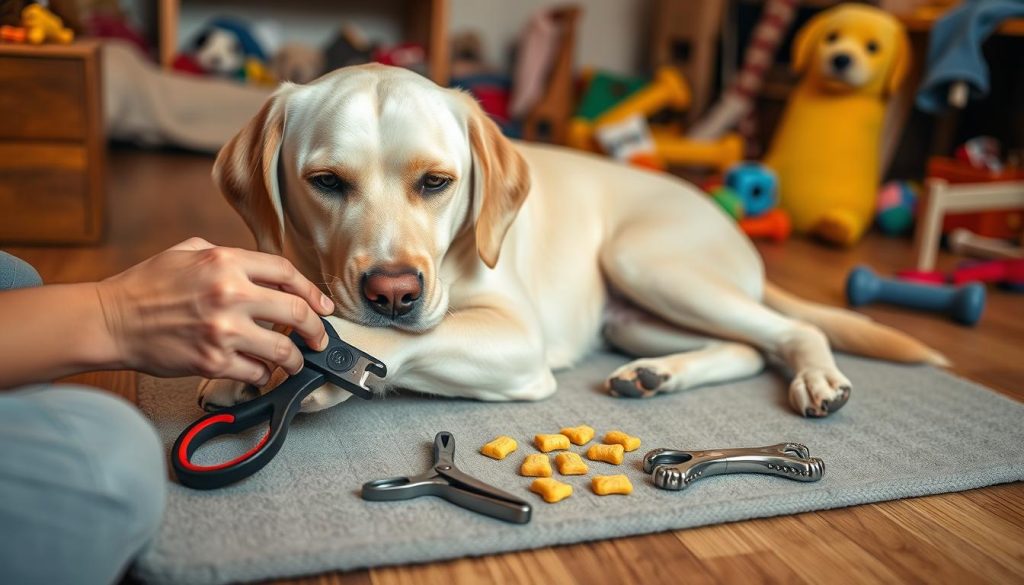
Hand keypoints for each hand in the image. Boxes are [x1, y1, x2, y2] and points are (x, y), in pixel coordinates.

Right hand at [96, 238, 333, 384]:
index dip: (312, 291)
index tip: (322, 305)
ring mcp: (223, 330)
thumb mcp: (188, 251)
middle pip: (296, 312)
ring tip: (295, 361)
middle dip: (316, 329)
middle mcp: (229, 294)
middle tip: (319, 338)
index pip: (287, 273)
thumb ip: (228, 256)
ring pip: (283, 349)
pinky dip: (263, 374)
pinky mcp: (212, 361)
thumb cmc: (146, 286)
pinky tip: (260, 370)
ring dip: (295, 359)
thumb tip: (262, 271)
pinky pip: (256, 372)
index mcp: (226, 262)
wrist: (111, 320)